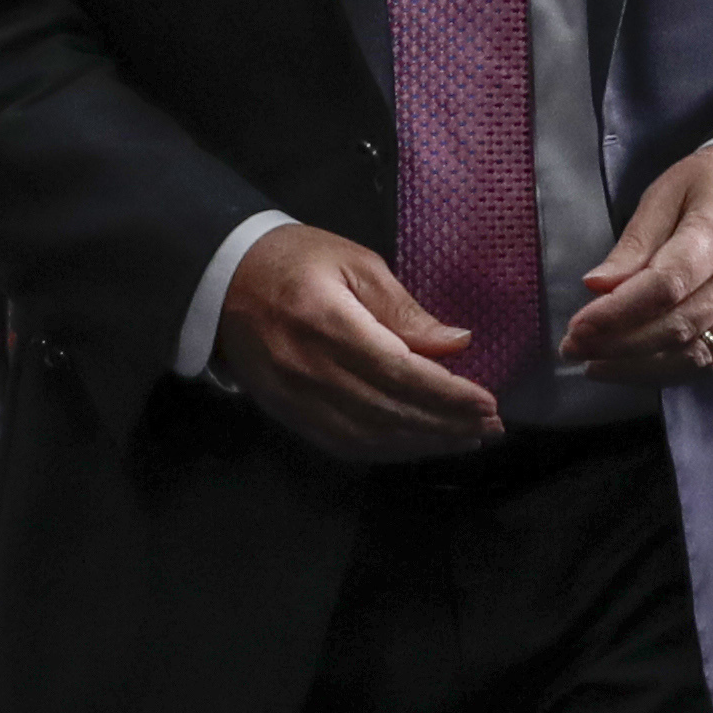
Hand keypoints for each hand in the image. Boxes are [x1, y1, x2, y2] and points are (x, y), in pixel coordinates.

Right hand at [217, 226, 499, 461]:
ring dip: (423, 444)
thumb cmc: (294, 260)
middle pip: (390, 412)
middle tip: (490, 427)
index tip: (487, 403)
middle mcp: (310, 369)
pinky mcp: (287, 415)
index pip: (399, 372)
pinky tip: (418, 445)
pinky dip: (387, 451)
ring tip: (465, 439)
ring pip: (370, 438)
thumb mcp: (354, 263)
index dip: (447, 395)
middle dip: (446, 424)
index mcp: (328, 323)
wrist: (221, 280)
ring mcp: (295, 399)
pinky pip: (344, 445)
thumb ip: (404, 309)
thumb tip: (457, 343)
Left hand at [564, 143, 712, 385]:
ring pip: (697, 354)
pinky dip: (671, 373)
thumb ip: (634, 242)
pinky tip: (635, 369)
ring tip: (596, 365)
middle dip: (619, 345)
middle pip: (679, 326)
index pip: (667, 285)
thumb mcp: (669, 191)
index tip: (578, 326)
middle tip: (573, 348)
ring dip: (640, 368)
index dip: (619, 313)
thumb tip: (597, 286)